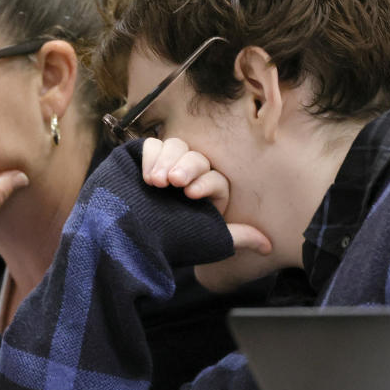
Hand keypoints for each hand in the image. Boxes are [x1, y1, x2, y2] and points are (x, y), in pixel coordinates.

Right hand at [141, 137, 272, 288]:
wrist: (121, 239)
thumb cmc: (166, 243)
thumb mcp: (209, 241)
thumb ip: (238, 237)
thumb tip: (269, 246)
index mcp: (201, 198)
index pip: (215, 178)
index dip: (207, 183)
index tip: (192, 195)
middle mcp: (182, 181)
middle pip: (196, 158)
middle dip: (188, 168)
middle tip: (173, 184)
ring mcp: (160, 168)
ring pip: (175, 147)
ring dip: (168, 161)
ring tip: (156, 183)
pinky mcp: (137, 159)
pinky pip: (152, 144)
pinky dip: (151, 156)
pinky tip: (145, 176)